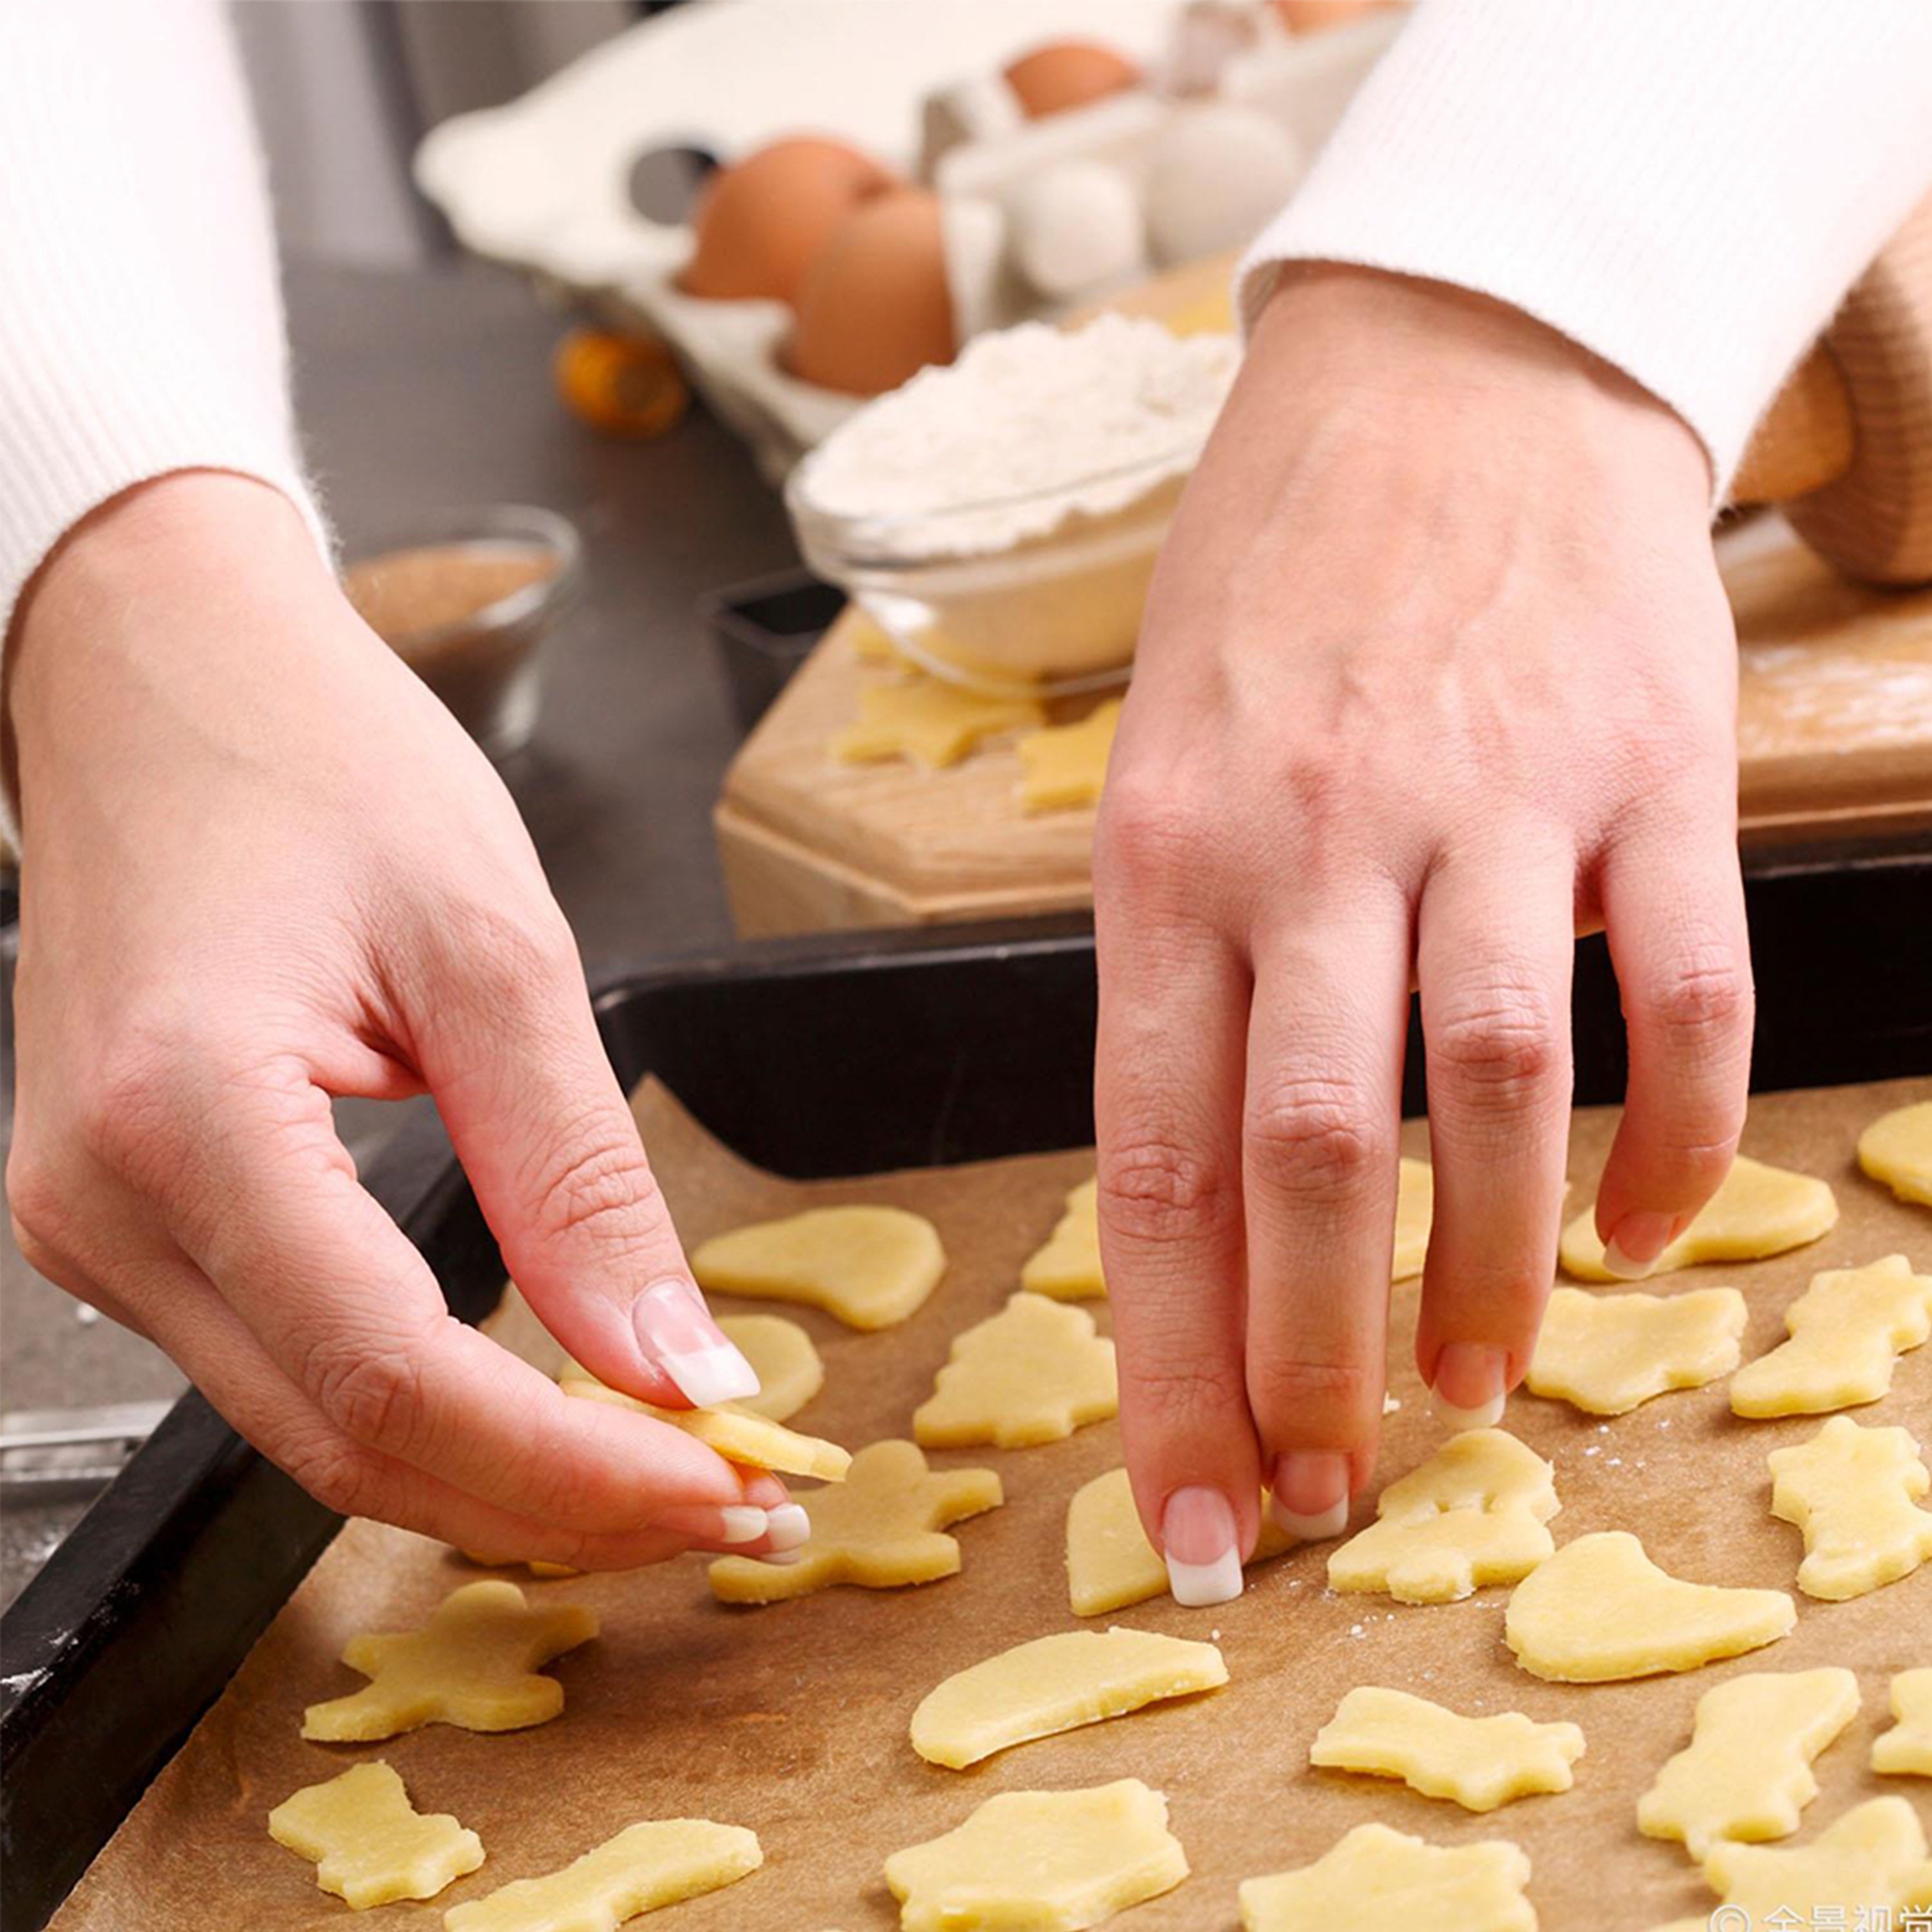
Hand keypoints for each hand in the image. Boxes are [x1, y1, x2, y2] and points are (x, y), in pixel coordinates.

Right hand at [6, 473, 802, 1568]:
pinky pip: (283, 1367)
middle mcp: (106, 1207)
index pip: (397, 1377)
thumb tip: (669, 1359)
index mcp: (190, 1119)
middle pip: (349, 1441)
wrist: (159, 677)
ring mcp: (94, 1229)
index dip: (573, 1466)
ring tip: (659, 1466)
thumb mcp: (494, 949)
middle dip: (553, 1501)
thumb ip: (578, 1173)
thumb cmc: (317, 762)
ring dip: (494, 1473)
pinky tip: (536, 1404)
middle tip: (727, 1501)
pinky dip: (423, 1410)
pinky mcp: (123, 1223)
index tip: (724, 1484)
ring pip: (312, 1431)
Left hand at [1093, 268, 1751, 1602]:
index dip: (1172, 1363)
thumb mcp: (1163, 771)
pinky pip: (1679, 999)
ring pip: (1494, 1096)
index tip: (1188, 1508)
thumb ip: (1185, 978)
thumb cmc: (1277, 596)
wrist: (1450, 372)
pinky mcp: (1648, 770)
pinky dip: (1670, 1142)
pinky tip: (1637, 1232)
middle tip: (1329, 1488)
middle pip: (1313, 1161)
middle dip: (1316, 1359)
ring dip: (1486, 1275)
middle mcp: (1316, 839)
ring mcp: (1492, 800)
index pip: (1152, 1165)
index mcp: (1164, 855)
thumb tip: (1217, 1210)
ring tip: (1473, 1388)